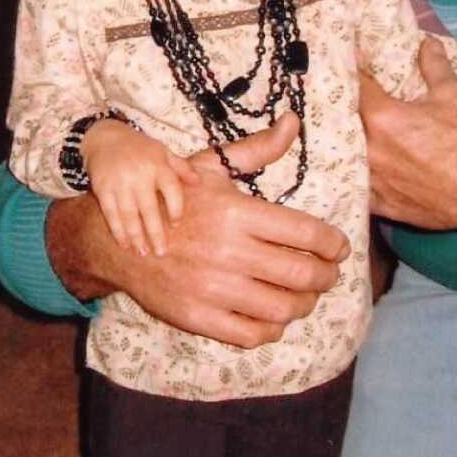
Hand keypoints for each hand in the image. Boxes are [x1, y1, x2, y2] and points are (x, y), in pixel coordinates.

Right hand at [47, 113, 346, 347]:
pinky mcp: (198, 318)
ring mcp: (213, 289)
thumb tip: (293, 122)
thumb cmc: (174, 201)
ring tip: (306, 295)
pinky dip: (272, 329)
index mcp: (237, 212)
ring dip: (305, 304)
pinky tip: (274, 316)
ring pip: (283, 308)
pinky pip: (252, 334)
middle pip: (302, 274)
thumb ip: (258, 149)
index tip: (339, 248)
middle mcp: (229, 252)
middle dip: (326, 277)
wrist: (117, 240)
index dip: (333, 244)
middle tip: (329, 274)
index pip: (306, 233)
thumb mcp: (212, 168)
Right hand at [82, 119, 198, 256]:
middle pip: (149, 208)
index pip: (172, 190)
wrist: (104, 137)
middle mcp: (140, 175)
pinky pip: (110, 213)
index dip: (176, 209)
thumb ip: (182, 168)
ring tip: (143, 252)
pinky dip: (117, 230)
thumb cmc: (139, 148)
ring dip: (136, 236)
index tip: (176, 224)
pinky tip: (124, 243)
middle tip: (161, 252)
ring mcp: (120, 183)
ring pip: (129, 214)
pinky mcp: (103, 189)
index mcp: (158, 165)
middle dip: (155, 232)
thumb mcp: (163, 151)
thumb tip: (199, 183)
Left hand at [359, 39, 456, 230]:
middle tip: (346, 94)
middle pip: (344, 120)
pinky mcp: (379, 202)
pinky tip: (359, 165)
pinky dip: (358, 173)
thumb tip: (428, 42)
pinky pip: (358, 184)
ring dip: (347, 139)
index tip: (350, 60)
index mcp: (383, 117)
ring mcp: (371, 178)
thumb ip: (434, 66)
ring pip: (346, 154)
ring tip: (350, 128)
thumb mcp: (453, 96)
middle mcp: (369, 148)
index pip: (356, 85)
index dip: (353, 70)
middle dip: (345, 105)